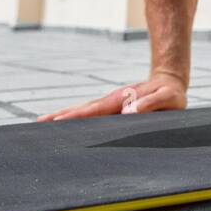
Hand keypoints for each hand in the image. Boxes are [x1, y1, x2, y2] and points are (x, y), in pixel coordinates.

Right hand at [36, 72, 187, 121]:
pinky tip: (65, 128)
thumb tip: (128, 112)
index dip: (75, 116)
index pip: (93, 111)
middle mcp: (112, 103)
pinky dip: (76, 121)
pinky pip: (92, 116)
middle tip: (38, 125)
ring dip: (64, 118)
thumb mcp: (168, 97)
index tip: (57, 121)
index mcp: (121, 100)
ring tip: (42, 125)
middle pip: (82, 111)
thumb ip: (151, 103)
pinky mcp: (113, 110)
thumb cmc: (172, 93)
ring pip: (84, 113)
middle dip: (60, 117)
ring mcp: (111, 106)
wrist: (171, 82)